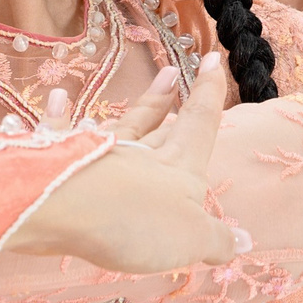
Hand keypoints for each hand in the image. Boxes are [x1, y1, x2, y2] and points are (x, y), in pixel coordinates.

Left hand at [9, 56, 241, 272]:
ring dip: (139, 105)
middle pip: (159, 123)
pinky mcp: (61, 161)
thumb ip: (216, 239)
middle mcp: (140, 153)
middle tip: (174, 71)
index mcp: (178, 165)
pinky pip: (62, 133)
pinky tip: (58, 98)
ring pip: (123, 125)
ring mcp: (98, 154)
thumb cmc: (135, 220)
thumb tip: (245, 242)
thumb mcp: (190, 238)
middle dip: (170, 99)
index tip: (212, 60)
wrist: (65, 207)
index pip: (199, 122)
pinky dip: (60, 116)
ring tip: (151, 79)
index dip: (208, 92)